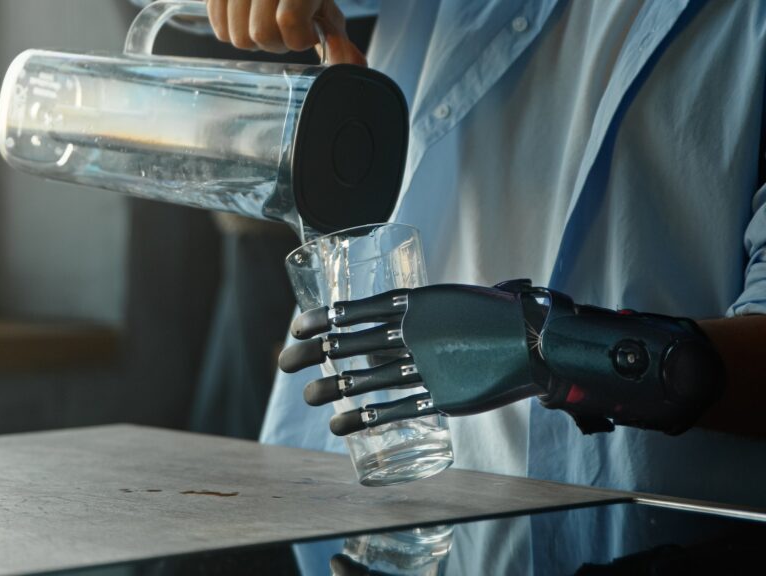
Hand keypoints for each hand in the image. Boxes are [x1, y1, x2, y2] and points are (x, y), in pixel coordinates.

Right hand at [205, 0, 366, 64]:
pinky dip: (230, 28)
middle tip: (284, 28)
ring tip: (263, 21)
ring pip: (235, 36)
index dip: (298, 37)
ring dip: (251, 37)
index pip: (289, 21)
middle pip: (259, 34)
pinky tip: (245, 17)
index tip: (306, 31)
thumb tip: (353, 66)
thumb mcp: (324, 7)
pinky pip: (217, 25)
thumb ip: (336, 37)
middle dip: (275, 41)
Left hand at [278, 281, 724, 436]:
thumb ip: (418, 310)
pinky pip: (394, 409)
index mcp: (414, 304)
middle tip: (284, 362)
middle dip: (312, 354)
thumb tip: (390, 315)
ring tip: (308, 398)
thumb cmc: (493, 314)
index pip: (354, 311)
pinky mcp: (440, 396)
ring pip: (365, 379)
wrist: (535, 340)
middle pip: (349, 345)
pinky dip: (363, 418)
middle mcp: (412, 333)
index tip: (296, 327)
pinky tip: (341, 425)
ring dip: (331, 390)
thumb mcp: (449, 300)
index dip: (322, 320)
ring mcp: (425, 366)